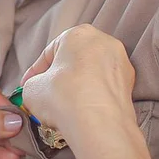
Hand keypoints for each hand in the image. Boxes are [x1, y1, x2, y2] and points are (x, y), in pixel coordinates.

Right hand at [19, 25, 135, 139]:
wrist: (98, 124)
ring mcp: (121, 64)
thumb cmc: (63, 97)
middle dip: (60, 78)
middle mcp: (105, 43)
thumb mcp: (32, 87)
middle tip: (46, 96)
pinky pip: (104, 89)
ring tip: (64, 107)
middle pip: (74, 60)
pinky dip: (92, 98)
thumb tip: (38, 90)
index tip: (29, 85)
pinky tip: (81, 112)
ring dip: (77, 88)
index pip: (50, 52)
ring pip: (91, 75)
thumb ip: (33, 83)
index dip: (35, 72)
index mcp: (79, 34)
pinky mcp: (129, 86)